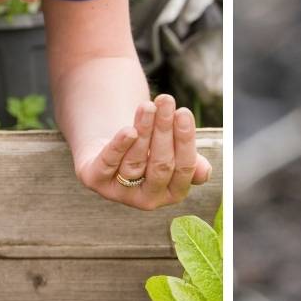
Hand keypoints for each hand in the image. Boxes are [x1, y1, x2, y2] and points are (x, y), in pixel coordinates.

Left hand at [74, 94, 212, 209]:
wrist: (109, 148)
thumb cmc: (150, 149)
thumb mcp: (172, 151)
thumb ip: (191, 161)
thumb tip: (204, 173)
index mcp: (173, 193)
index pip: (184, 169)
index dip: (185, 141)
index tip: (183, 112)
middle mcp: (149, 199)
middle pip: (161, 165)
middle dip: (164, 131)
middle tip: (166, 100)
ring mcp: (121, 194)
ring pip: (136, 161)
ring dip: (143, 129)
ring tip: (148, 105)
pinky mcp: (96, 181)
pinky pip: (108, 163)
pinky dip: (119, 146)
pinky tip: (129, 130)